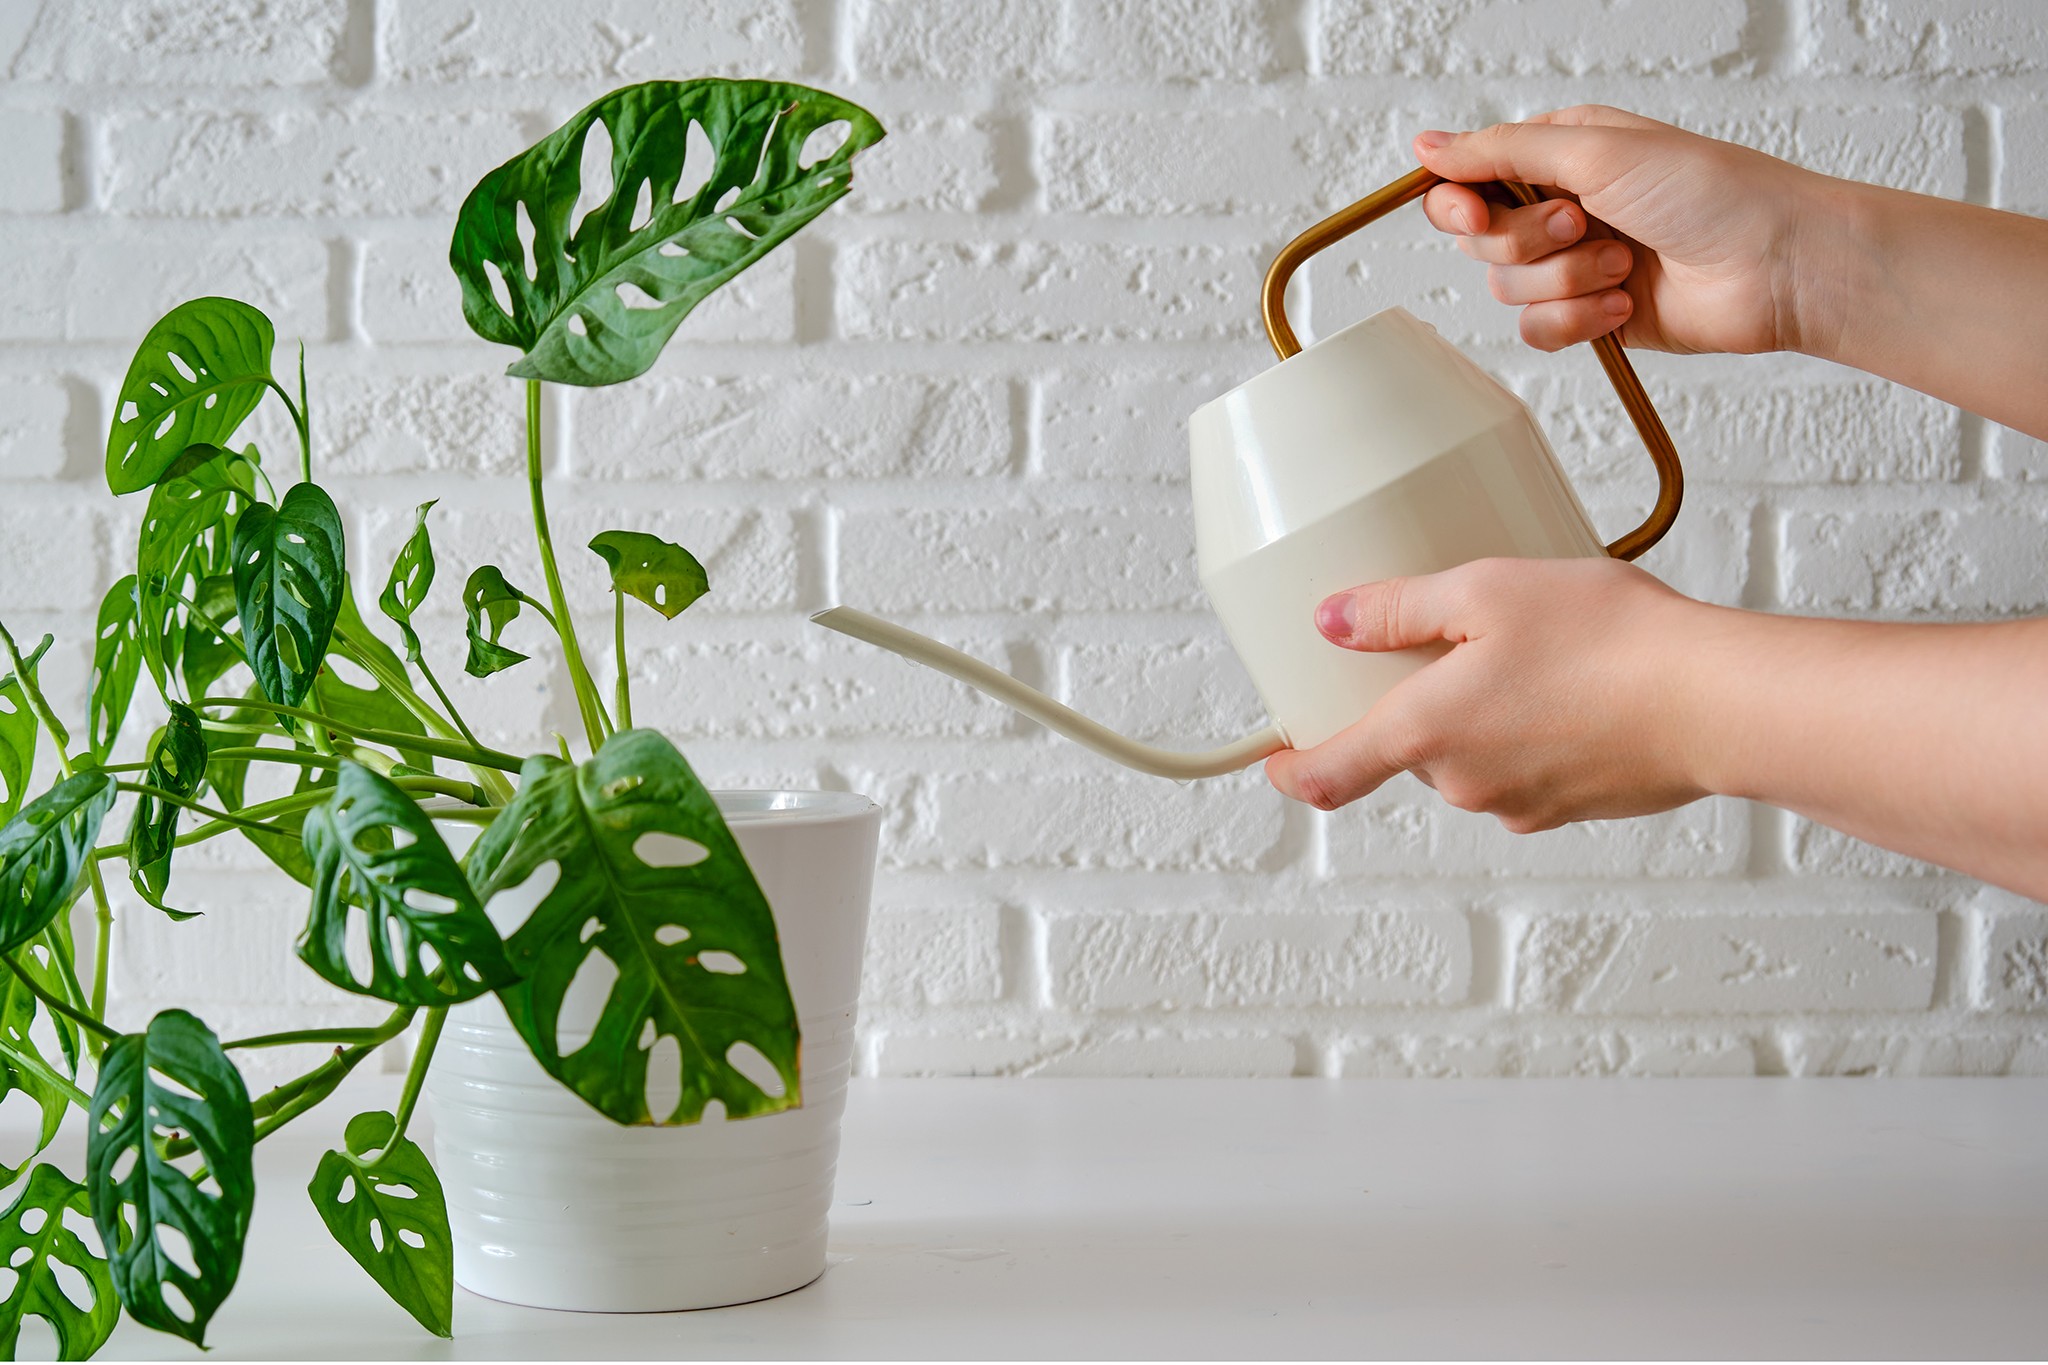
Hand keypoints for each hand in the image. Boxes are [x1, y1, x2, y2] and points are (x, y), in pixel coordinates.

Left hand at [1264, 558, 1709, 829]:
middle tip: (1454, 644)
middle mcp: (1466, 784)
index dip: (1291, 771)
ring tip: (1534, 653)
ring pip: (1471, 758)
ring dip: (1481, 715)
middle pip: (1409, 752)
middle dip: (1418, 706)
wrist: (1719, 699)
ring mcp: (1521, 805)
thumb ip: (1397, 608)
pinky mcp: (1573, 807)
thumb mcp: (1484, 591)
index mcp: (1427, 734)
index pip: (1329, 775)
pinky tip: (1577, 685)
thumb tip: (1333, 621)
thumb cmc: (1610, 641)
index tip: (1274, 760)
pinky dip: (1533, 731)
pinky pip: (1527, 767)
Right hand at [1413, 105, 1829, 356]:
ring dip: (1565, 281)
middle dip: (1528, 242)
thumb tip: (1428, 145)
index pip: (1468, 180)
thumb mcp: (1596, 150)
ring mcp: (1576, 264)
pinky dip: (1577, 319)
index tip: (1476, 213)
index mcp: (1559, 154)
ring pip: (1509, 289)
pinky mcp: (1592, 315)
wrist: (1776, 266)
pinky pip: (1539, 330)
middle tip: (1584, 224)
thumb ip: (1501, 150)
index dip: (1458, 203)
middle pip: (1482, 240)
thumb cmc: (1712, 191)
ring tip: (1623, 266)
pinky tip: (1624, 304)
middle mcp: (1561, 206)